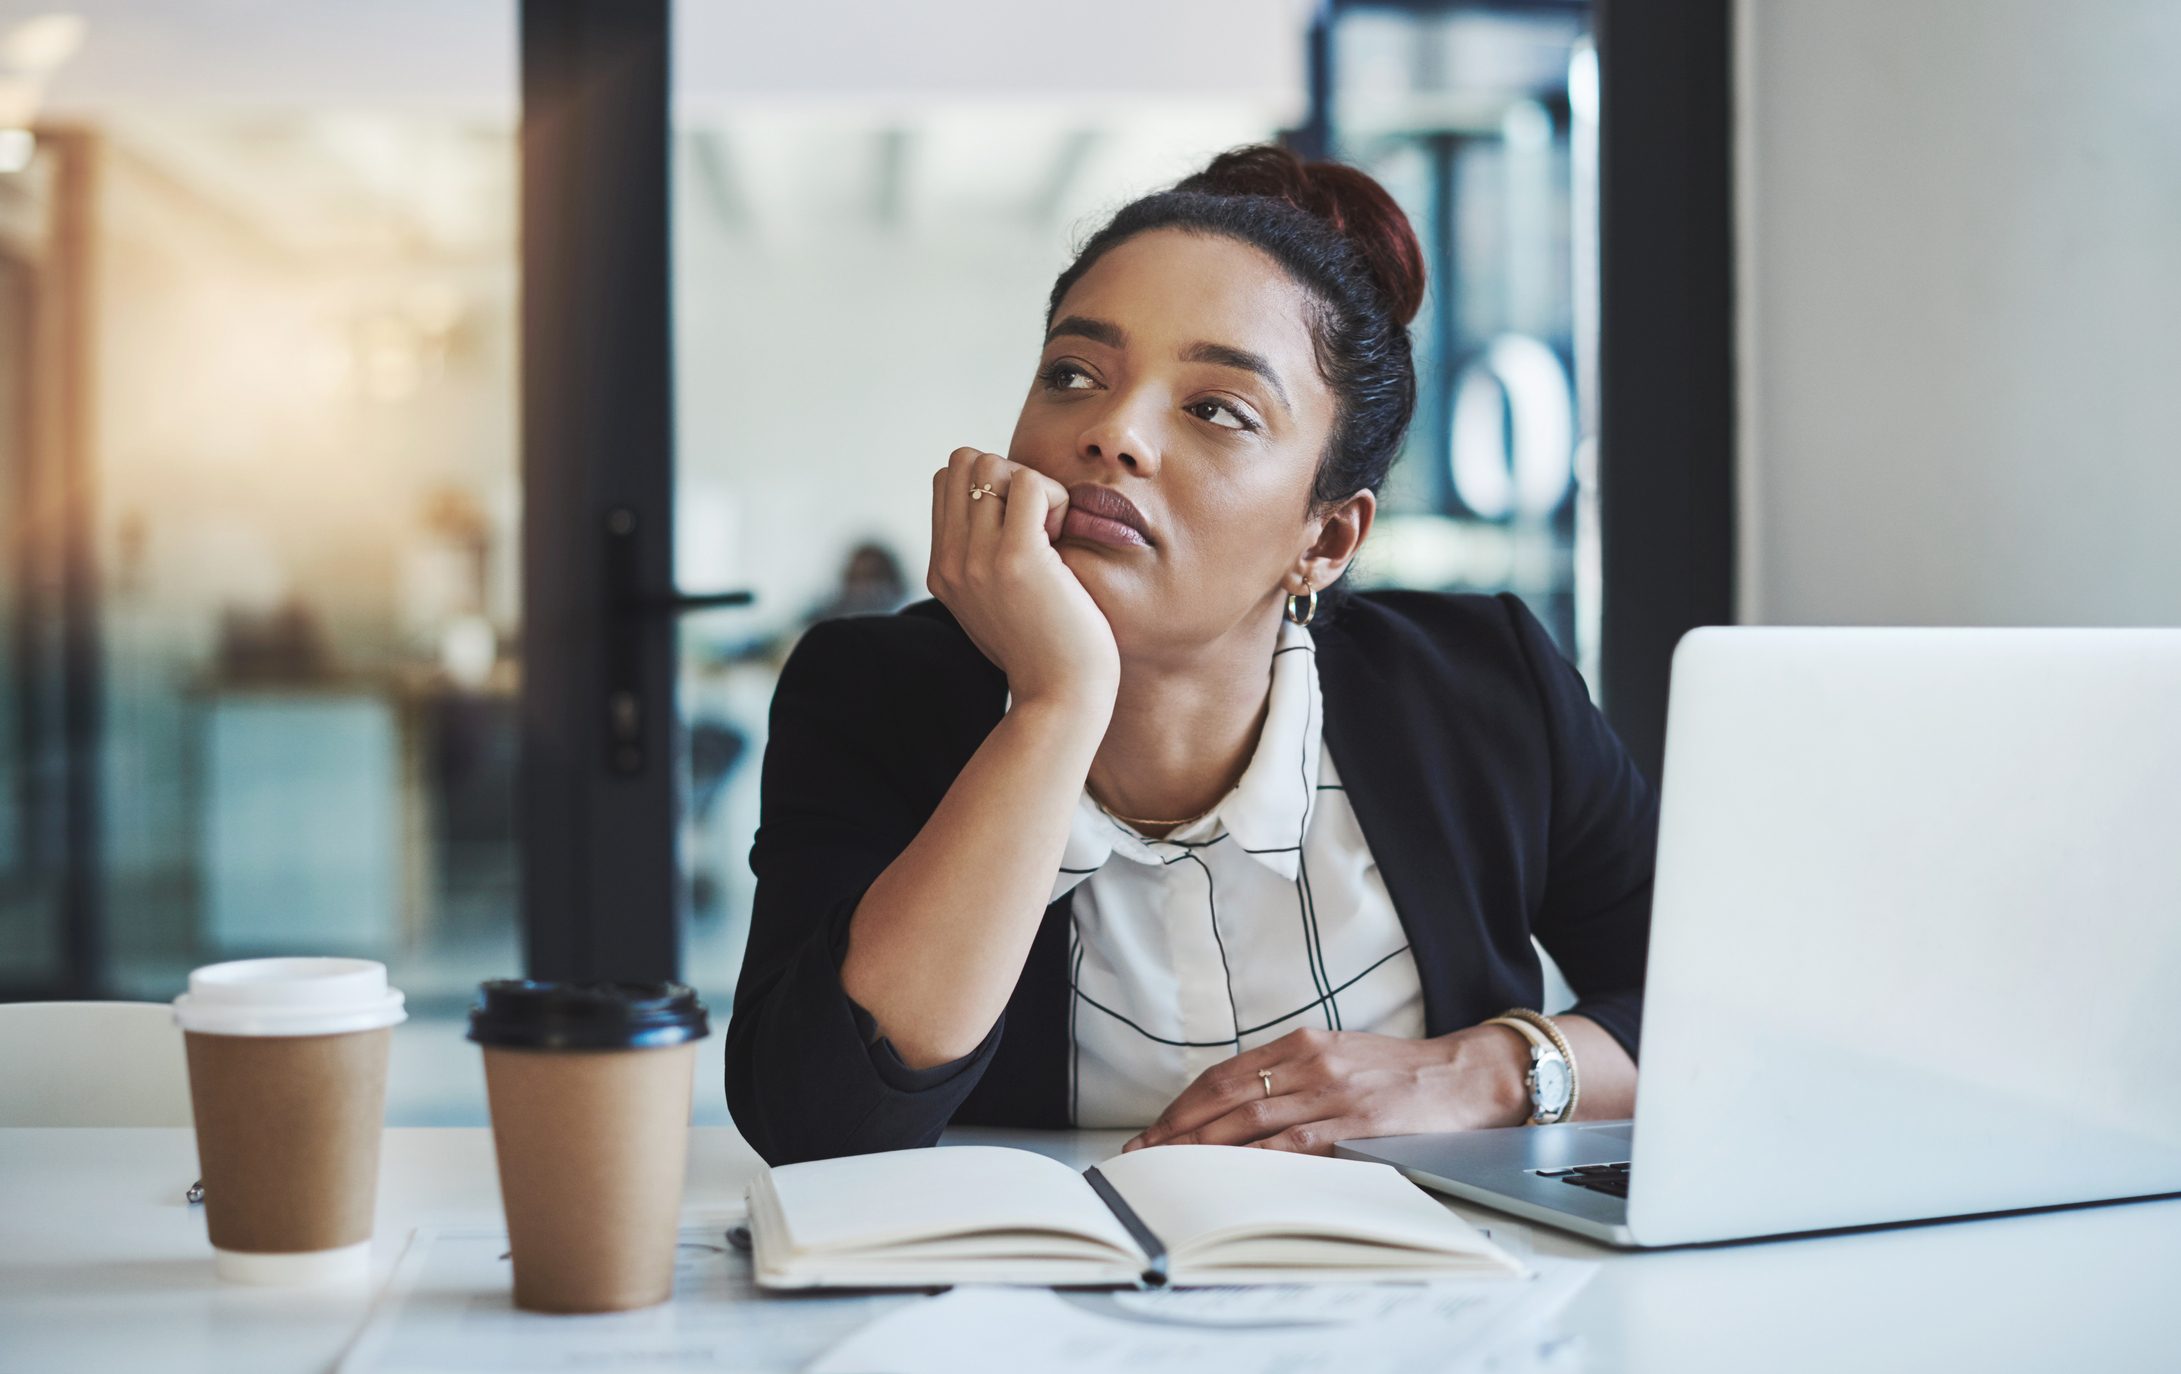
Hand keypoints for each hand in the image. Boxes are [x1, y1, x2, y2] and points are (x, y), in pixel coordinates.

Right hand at [928, 447, 1119, 711]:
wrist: (1061, 699)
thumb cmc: (1048, 652)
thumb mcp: (998, 604)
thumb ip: (985, 562)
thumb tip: (1002, 509)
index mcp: (942, 570)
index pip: (946, 480)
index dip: (991, 486)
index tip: (1021, 528)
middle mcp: (950, 562)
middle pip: (962, 461)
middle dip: (1007, 475)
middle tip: (1037, 524)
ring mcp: (977, 560)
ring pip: (992, 463)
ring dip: (1032, 485)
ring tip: (1051, 533)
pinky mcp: (1016, 559)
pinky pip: (1030, 482)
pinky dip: (1055, 498)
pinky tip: (1063, 540)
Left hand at [1119, 1026, 1533, 1155]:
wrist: (1469, 1074)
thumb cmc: (1405, 1074)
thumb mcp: (1342, 1058)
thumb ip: (1296, 1076)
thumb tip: (1243, 1110)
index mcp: (1302, 1043)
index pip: (1224, 1076)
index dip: (1183, 1105)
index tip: (1154, 1130)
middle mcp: (1310, 1062)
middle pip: (1225, 1097)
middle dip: (1178, 1128)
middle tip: (1144, 1156)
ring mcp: (1332, 1092)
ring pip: (1250, 1119)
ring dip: (1203, 1146)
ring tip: (1171, 1169)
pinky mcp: (1356, 1123)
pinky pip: (1293, 1144)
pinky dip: (1255, 1160)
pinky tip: (1229, 1175)